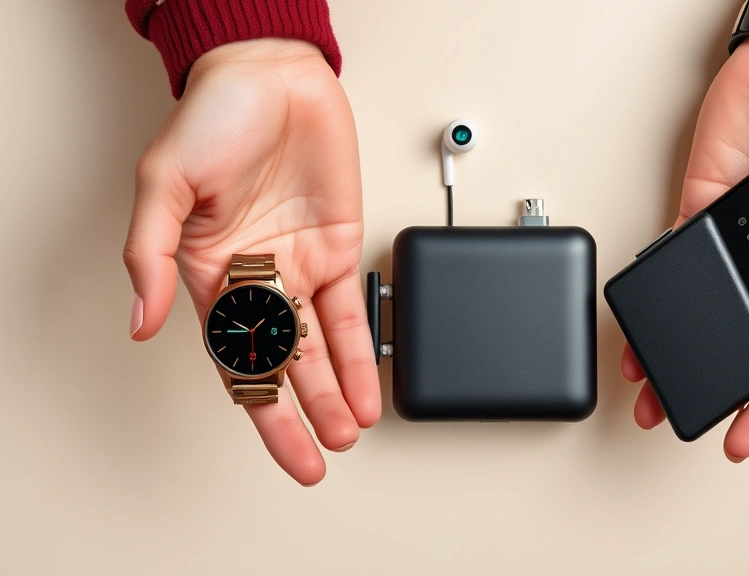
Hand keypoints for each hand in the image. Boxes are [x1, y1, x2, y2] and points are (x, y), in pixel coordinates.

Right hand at [123, 39, 379, 485]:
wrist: (274, 73)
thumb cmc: (213, 117)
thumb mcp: (164, 183)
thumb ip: (152, 255)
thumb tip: (141, 320)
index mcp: (208, 272)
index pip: (235, 359)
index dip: (259, 407)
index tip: (283, 445)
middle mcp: (256, 277)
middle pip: (282, 363)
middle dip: (303, 414)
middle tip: (322, 457)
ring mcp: (300, 265)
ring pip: (321, 344)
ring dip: (336, 390)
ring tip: (351, 433)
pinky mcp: (340, 247)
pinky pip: (353, 307)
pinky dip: (362, 346)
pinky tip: (370, 381)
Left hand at [622, 37, 748, 461]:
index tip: (743, 439)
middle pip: (740, 344)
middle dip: (710, 389)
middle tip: (676, 419)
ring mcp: (731, 247)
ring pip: (700, 315)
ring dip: (671, 352)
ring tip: (644, 391)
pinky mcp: (695, 217)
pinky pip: (670, 265)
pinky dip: (654, 295)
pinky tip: (637, 325)